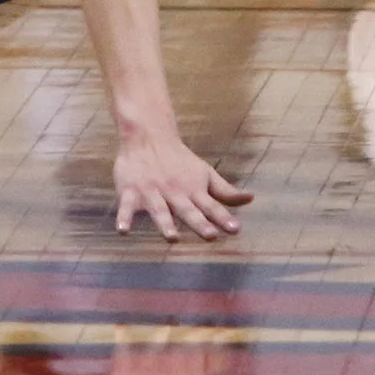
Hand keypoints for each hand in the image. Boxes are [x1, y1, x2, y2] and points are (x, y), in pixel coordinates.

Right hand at [114, 132, 251, 240]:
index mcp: (193, 190)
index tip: (236, 230)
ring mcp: (152, 192)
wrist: (149, 136)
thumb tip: (251, 199)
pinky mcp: (131, 192)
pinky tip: (123, 230)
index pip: (211, 206)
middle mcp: (174, 193)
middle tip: (210, 236)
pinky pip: (126, 207)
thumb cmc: (180, 161)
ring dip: (165, 223)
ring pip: (159, 210)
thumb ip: (225, 191)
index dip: (223, 217)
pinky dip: (124, 217)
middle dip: (199, 223)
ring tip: (172, 238)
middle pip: (187, 210)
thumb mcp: (205, 174)